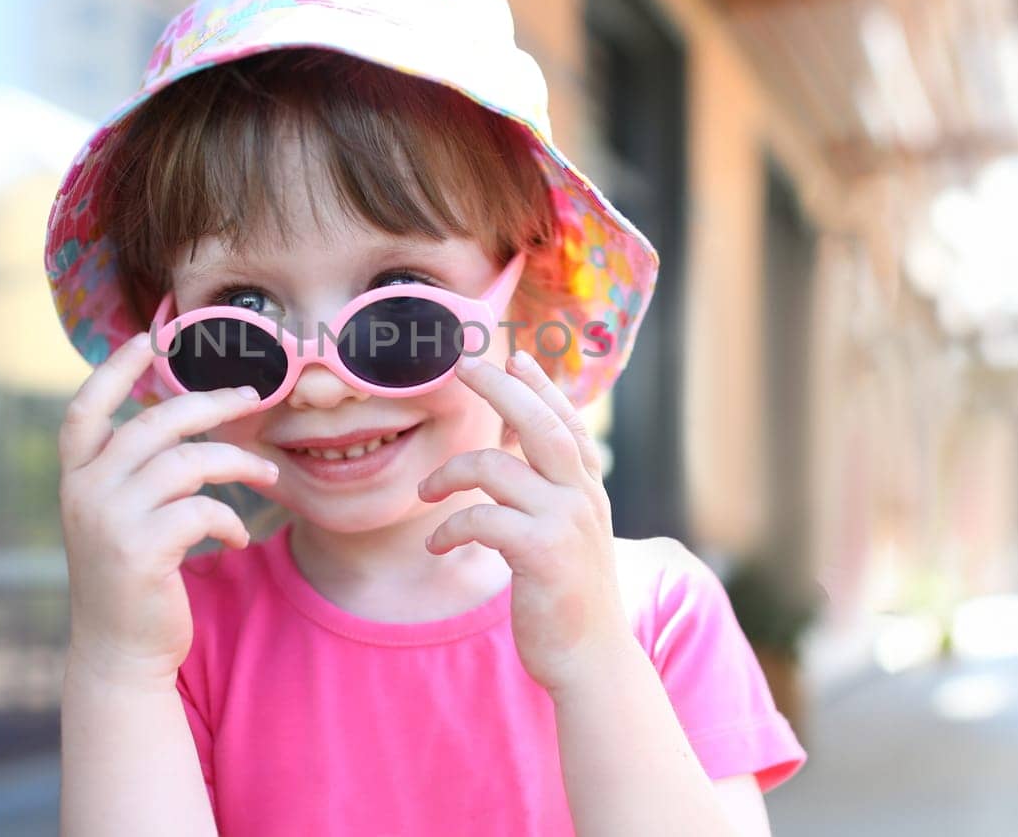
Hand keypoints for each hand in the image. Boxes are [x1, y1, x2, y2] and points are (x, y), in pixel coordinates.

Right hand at [57, 332, 279, 687]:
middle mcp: (84, 493)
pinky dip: (231, 519)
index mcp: (75, 479)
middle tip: (253, 397)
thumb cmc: (132, 579)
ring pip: (188, 462)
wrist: (120, 655)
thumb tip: (183, 417)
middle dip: (211, 403)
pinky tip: (238, 537)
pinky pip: (202, 510)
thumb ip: (134, 473)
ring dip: (238, 465)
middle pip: (155, 424)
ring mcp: (109, 521)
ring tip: (268, 477)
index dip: (115, 368)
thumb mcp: (119, 519)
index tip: (151, 337)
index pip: (85, 409)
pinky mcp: (141, 551)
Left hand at [417, 349, 634, 694]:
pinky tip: (437, 544)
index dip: (540, 387)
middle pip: (538, 423)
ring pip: (495, 467)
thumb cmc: (569, 597)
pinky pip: (481, 518)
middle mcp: (581, 497)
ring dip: (448, 474)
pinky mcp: (541, 553)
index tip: (515, 359)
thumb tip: (520, 458)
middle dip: (499, 389)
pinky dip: (449, 526)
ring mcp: (564, 522)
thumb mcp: (571, 534)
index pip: (565, 422)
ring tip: (425, 492)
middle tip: (464, 365)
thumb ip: (554, 494)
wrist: (591, 659)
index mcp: (587, 489)